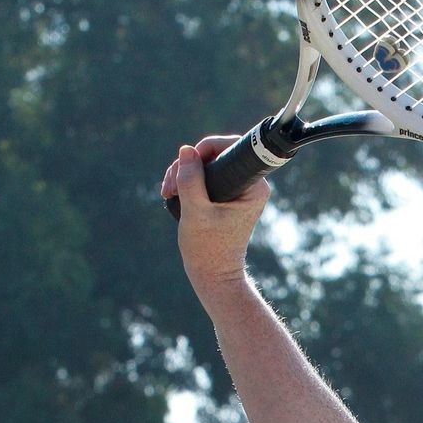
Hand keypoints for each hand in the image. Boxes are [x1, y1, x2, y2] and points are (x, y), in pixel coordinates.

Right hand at [160, 138, 269, 305]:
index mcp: (253, 186)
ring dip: (182, 173)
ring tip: (168, 192)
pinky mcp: (225, 196)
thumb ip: (191, 179)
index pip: (231, 147)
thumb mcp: (195, 211)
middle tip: (171, 185)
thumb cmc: (209, 248)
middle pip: (215, 154)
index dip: (205, 149)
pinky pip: (204, 176)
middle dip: (188, 164)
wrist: (213, 275)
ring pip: (205, 164)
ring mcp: (237, 190)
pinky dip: (186, 181)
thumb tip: (186, 150)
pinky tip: (172, 194)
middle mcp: (249, 184)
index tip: (186, 164)